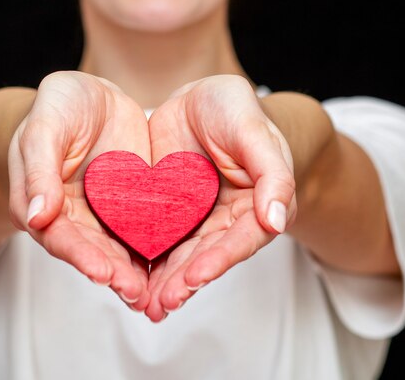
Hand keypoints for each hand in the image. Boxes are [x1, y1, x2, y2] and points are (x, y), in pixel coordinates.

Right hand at [8, 71, 150, 309]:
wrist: (90, 96)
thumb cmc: (58, 107)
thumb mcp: (45, 128)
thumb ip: (39, 171)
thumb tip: (35, 217)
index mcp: (43, 204)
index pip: (60, 236)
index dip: (81, 255)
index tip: (102, 272)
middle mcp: (74, 216)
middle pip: (93, 250)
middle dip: (114, 272)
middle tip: (135, 293)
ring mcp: (105, 211)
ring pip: (120, 246)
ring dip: (136, 271)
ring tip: (155, 295)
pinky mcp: (132, 202)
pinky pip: (145, 225)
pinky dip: (158, 246)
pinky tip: (176, 265)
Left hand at [145, 75, 296, 320]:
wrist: (202, 99)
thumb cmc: (237, 111)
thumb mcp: (255, 131)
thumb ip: (272, 174)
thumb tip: (278, 220)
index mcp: (257, 206)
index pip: (240, 239)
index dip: (219, 260)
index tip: (196, 278)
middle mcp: (226, 219)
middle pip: (207, 255)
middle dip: (185, 281)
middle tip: (162, 303)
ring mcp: (195, 217)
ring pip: (180, 253)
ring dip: (164, 281)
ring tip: (144, 304)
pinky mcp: (168, 210)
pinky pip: (155, 235)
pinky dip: (143, 257)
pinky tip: (126, 276)